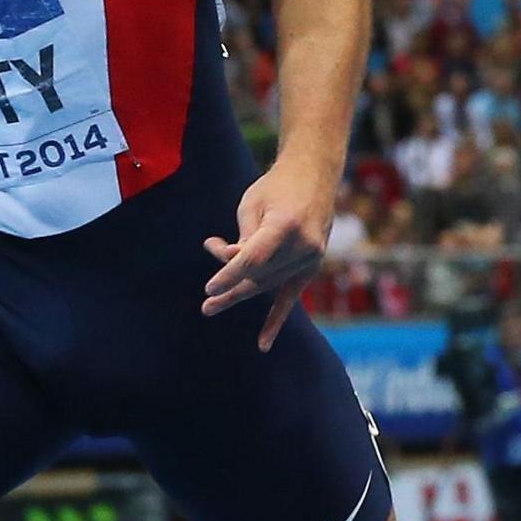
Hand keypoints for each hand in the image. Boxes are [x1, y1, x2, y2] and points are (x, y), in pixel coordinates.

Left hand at [202, 154, 340, 349]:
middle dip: (230, 285)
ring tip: (212, 303)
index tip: (210, 287)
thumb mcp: (251, 204)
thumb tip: (230, 267)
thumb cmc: (276, 187)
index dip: (230, 274)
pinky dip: (276, 319)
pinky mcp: (312, 265)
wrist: (314, 176)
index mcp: (286, 224)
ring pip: (269, 283)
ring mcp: (312, 257)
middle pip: (260, 274)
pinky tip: (262, 344)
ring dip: (240, 289)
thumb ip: (243, 239)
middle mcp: (304, 244)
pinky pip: (291, 296)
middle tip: (206, 305)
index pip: (254, 258)